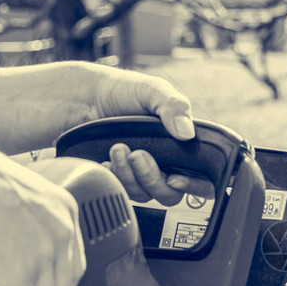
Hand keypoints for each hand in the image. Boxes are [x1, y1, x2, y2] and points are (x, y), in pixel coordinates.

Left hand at [89, 67, 211, 204]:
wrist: (84, 96)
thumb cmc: (123, 90)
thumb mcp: (153, 90)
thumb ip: (173, 106)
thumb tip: (187, 133)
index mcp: (183, 145)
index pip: (202, 178)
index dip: (194, 186)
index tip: (175, 179)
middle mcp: (167, 164)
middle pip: (171, 194)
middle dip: (153, 179)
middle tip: (138, 155)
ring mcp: (143, 174)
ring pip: (145, 195)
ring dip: (130, 176)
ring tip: (117, 148)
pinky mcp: (122, 178)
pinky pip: (123, 192)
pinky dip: (116, 178)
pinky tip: (106, 161)